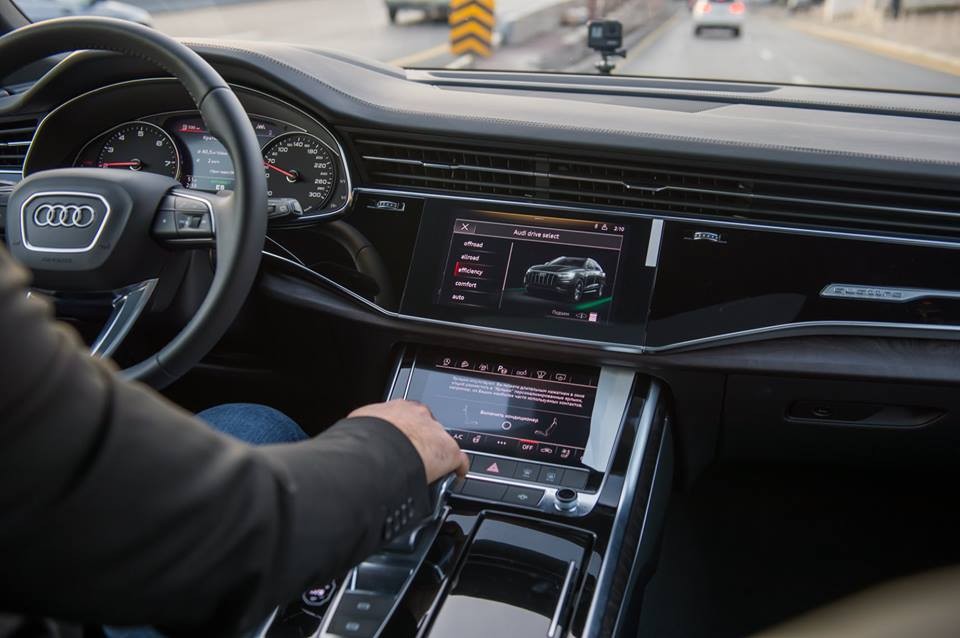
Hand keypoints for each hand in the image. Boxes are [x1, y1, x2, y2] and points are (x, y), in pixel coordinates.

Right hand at [348, 400, 468, 482]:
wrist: (378, 450)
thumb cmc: (364, 438)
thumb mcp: (359, 427)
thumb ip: (365, 431)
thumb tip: (353, 442)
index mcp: (397, 408)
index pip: (406, 417)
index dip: (404, 432)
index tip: (401, 441)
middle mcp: (420, 416)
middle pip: (426, 429)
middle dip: (421, 442)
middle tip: (412, 458)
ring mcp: (436, 432)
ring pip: (440, 443)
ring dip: (435, 455)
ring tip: (427, 471)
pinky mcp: (449, 451)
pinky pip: (459, 460)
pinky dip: (457, 469)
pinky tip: (454, 478)